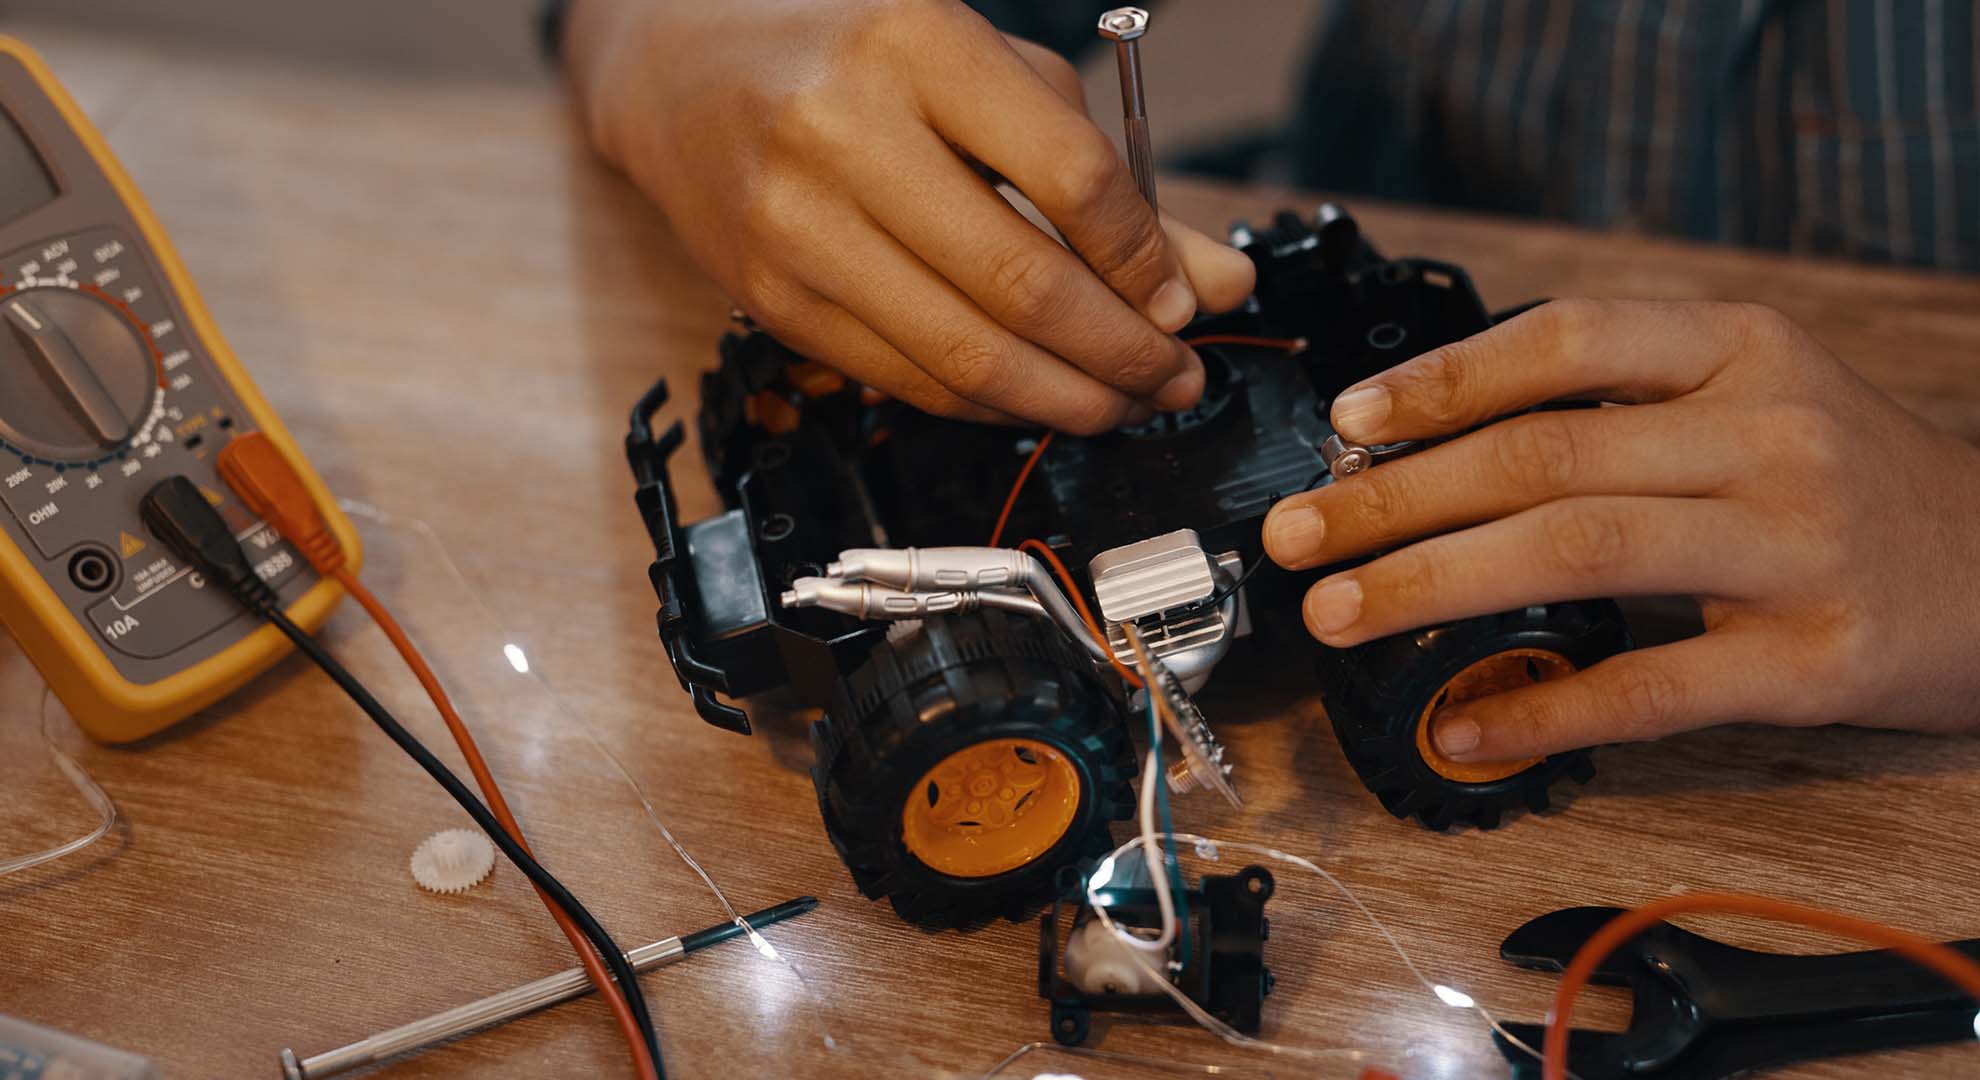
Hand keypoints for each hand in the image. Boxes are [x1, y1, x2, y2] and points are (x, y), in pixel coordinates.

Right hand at [564, 0, 1254, 432]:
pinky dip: (991, 403)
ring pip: (965, 354)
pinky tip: (1038, 395)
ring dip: (1067, 399)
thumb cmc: (853, 60)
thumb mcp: (990, 78)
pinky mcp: (773, 301)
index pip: (1070, 176)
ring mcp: (798, 227)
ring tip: (1123, 401)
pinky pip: (909, 380)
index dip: (1143, 260)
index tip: (1183, 301)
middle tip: (1174, 376)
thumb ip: (1108, 176)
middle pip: (1021, 284)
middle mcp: (846, 134)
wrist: (682, 74)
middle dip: (1122, 353)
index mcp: (918, 48)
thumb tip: (1210, 280)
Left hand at [1262, 299, 1979, 762]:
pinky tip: (1461, 726)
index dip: (1443, 380)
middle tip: (1297, 535)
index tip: (1348, 422)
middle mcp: (1770, 434)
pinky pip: (1650, 688)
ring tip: (1339, 610)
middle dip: (1396, 497)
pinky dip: (1541, 709)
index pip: (1566, 340)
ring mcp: (1796, 548)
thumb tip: (1432, 438)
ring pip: (1578, 552)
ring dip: (1434, 583)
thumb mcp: (1755, 392)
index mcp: (1743, 350)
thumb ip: (1620, 398)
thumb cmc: (1848, 479)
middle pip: (1544, 454)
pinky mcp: (1813, 660)